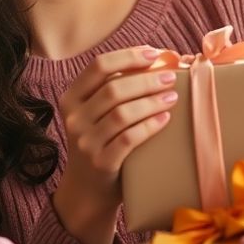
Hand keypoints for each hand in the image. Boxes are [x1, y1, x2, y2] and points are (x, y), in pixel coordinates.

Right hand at [53, 46, 177, 243]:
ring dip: (152, 101)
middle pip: (114, 89)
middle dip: (147, 79)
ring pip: (122, 113)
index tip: (154, 53)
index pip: (98, 66)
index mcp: (71, 99)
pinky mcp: (101, 162)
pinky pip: (129, 138)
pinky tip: (165, 118)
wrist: (86, 190)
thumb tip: (158, 61)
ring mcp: (85, 142)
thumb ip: (113, 91)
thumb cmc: (100, 143)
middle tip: (172, 77)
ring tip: (173, 97)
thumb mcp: (94, 115)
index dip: (128, 56)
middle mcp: (74, 119)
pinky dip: (150, 125)